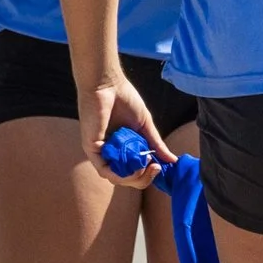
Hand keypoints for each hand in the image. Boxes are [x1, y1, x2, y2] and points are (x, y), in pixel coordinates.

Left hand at [79, 62, 173, 186]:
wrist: (108, 83)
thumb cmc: (124, 99)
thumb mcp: (145, 125)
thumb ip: (156, 144)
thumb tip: (172, 161)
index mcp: (122, 147)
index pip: (134, 170)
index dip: (147, 174)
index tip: (160, 166)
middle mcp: (110, 152)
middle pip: (125, 178)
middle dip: (143, 178)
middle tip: (155, 168)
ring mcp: (99, 151)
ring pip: (115, 177)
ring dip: (134, 178)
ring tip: (146, 167)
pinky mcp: (91, 148)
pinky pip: (104, 170)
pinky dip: (121, 174)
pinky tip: (134, 167)